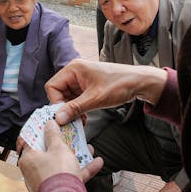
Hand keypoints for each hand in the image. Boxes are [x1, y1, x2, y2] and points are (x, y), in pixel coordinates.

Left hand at [18, 120, 102, 191]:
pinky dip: (83, 169)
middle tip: (69, 133)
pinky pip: (70, 176)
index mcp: (29, 158)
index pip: (29, 139)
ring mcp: (47, 180)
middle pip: (47, 152)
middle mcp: (35, 170)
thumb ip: (54, 135)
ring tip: (86, 146)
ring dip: (75, 155)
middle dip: (61, 143)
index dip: (39, 129)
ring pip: (61, 164)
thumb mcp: (58, 148)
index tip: (47, 123)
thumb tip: (49, 124)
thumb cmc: (57, 174)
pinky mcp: (59, 189)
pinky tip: (96, 162)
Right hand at [45, 58, 167, 124]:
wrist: (138, 82)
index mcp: (74, 69)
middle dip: (64, 108)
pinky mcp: (87, 87)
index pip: (52, 86)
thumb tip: (58, 119)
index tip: (63, 116)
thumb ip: (75, 108)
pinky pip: (75, 99)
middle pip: (58, 93)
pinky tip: (84, 118)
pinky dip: (78, 109)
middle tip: (71, 122)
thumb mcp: (95, 98)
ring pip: (67, 98)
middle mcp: (75, 72)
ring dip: (71, 111)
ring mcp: (81, 80)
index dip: (55, 102)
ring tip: (80, 121)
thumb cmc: (119, 84)